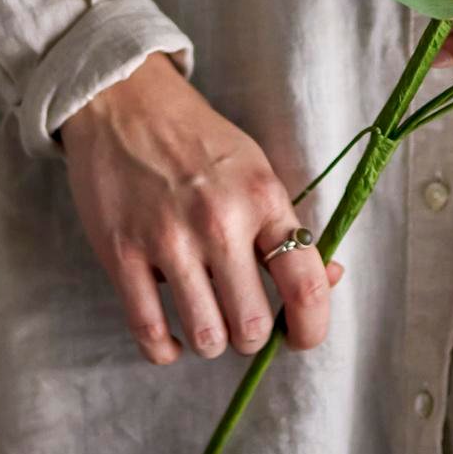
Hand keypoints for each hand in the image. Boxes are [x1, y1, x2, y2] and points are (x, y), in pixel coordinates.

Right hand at [60, 53, 343, 364]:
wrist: (127, 104)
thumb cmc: (200, 142)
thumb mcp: (259, 171)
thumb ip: (289, 228)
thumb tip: (330, 279)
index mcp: (264, 199)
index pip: (304, 285)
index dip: (311, 327)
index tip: (303, 337)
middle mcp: (220, 223)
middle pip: (252, 326)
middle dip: (252, 337)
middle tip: (244, 322)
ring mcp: (168, 241)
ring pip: (206, 336)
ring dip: (211, 342)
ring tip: (209, 324)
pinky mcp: (121, 254)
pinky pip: (149, 333)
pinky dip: (165, 349)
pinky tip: (172, 339)